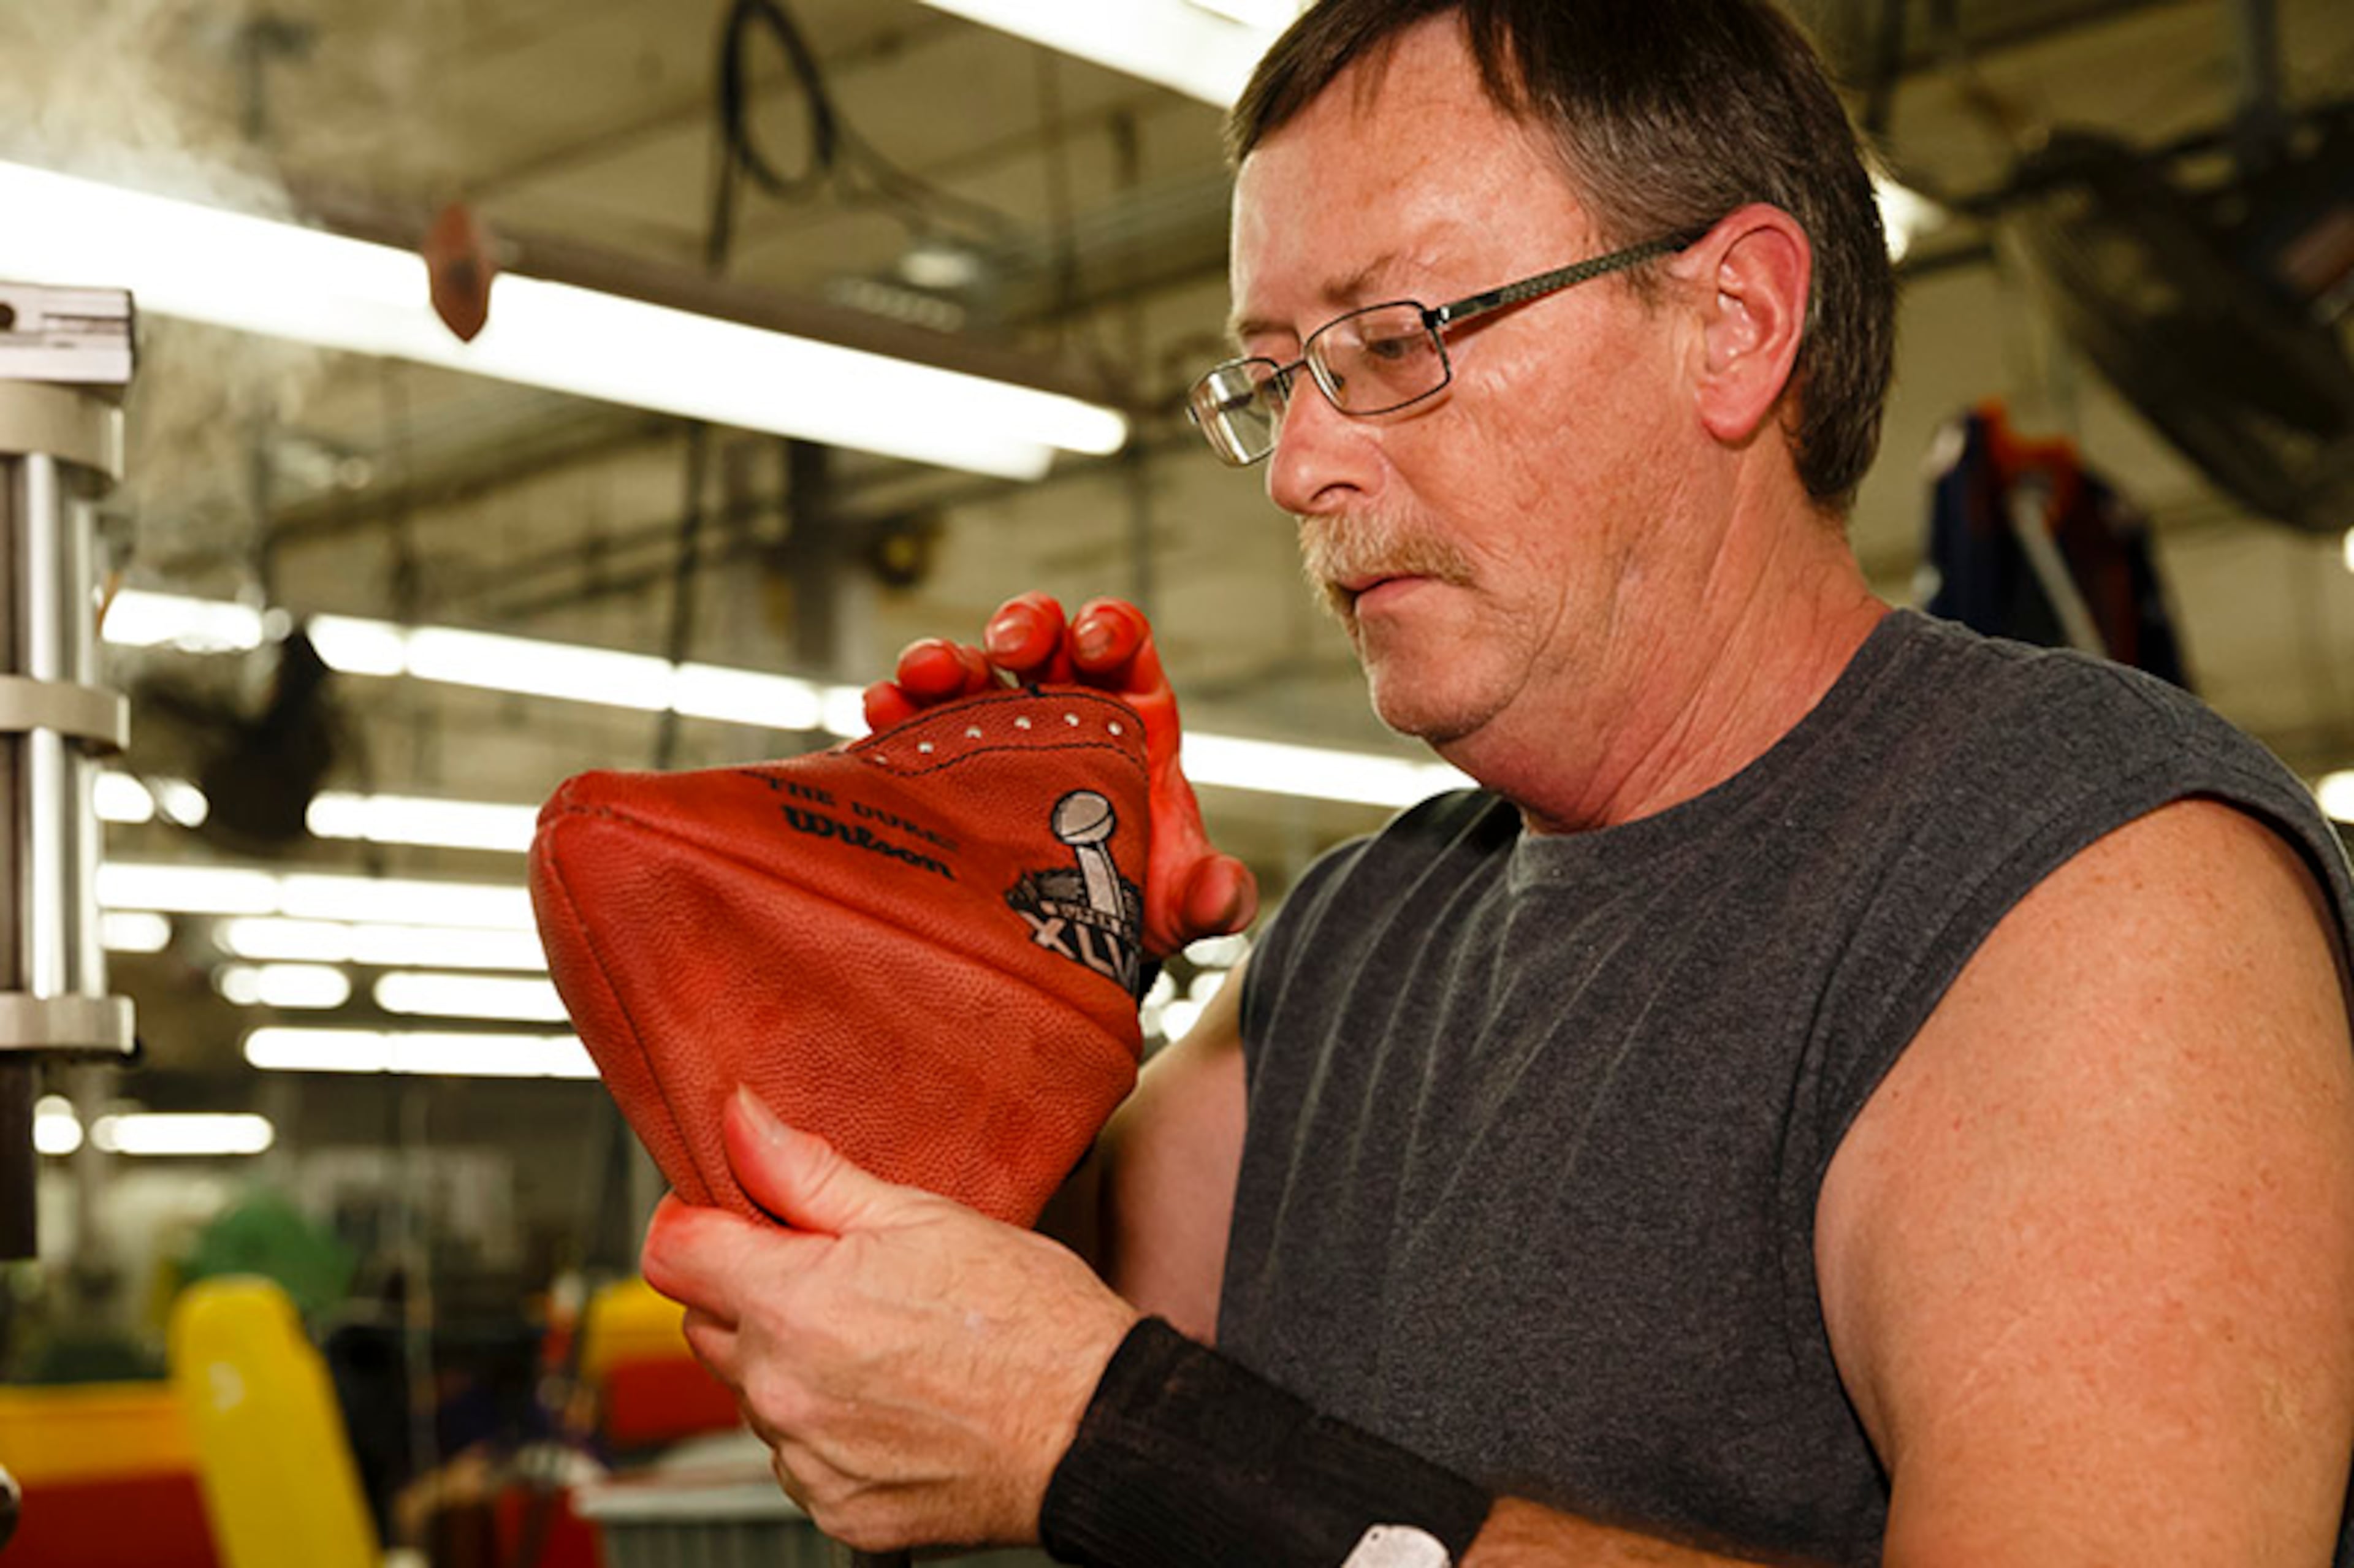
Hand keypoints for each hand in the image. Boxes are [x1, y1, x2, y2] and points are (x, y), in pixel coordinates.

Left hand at [639, 1089, 1140, 1552]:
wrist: (1096, 1428)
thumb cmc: (1031, 1320)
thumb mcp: (922, 1215)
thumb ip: (808, 1172)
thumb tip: (740, 1122)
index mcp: (794, 1304)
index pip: (672, 1254)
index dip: (697, 1221)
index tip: (730, 1215)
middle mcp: (784, 1391)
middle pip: (708, 1324)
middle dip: (752, 1290)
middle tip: (836, 1271)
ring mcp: (808, 1459)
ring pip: (756, 1390)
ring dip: (792, 1360)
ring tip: (884, 1339)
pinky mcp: (838, 1509)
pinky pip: (799, 1455)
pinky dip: (829, 1425)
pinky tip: (894, 1398)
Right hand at [861, 591, 1258, 956]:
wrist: (1074, 941)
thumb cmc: (1138, 896)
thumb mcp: (1180, 899)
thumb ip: (1214, 895)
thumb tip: (1225, 893)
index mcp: (1126, 710)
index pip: (1120, 640)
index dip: (1107, 626)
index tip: (1094, 643)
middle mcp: (1057, 703)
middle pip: (1039, 634)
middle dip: (1022, 624)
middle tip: (1009, 647)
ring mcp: (993, 726)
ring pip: (967, 667)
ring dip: (943, 657)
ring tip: (924, 675)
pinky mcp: (940, 760)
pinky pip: (911, 721)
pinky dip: (894, 708)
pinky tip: (880, 711)